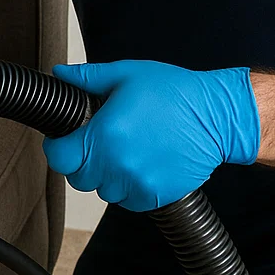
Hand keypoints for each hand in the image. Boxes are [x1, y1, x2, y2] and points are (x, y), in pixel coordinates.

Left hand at [43, 59, 259, 211]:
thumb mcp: (126, 74)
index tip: (64, 139)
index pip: (59, 158)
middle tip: (98, 142)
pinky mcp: (155, 196)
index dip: (57, 147)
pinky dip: (128, 187)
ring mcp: (137, 184)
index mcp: (105, 134)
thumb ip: (87, 77)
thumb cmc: (174, 93)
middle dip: (81, 160)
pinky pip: (127, 200)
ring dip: (106, 175)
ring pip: (103, 190)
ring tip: (124, 150)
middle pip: (78, 177)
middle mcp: (118, 164)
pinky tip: (141, 163)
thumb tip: (60, 73)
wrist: (217, 117)